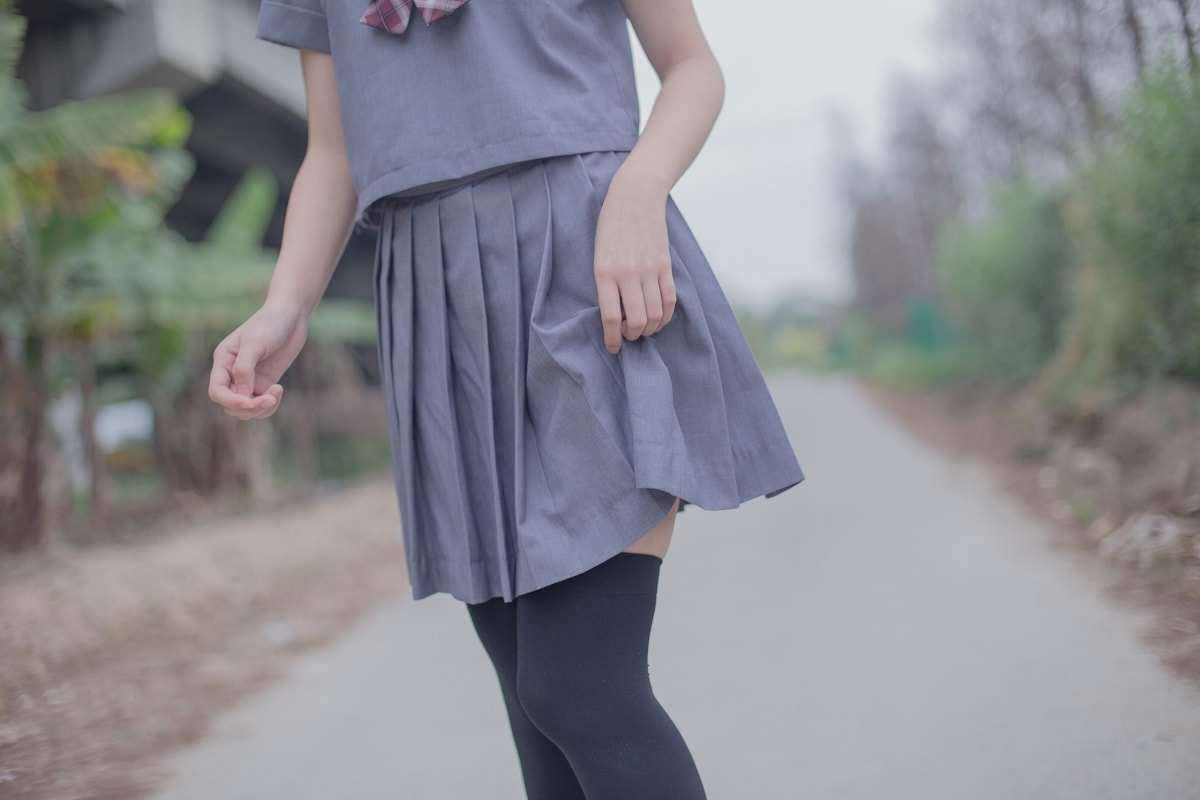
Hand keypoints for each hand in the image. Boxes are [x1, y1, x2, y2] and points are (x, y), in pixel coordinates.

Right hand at [208, 300, 309, 419]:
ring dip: (261, 408)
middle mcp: (232, 373)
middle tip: (270, 399)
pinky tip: (278, 390)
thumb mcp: (255, 343)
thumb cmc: (270, 323)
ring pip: (246, 408)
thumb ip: (245, 369)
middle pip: (230, 405)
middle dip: (249, 408)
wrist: (290, 315)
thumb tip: (243, 395)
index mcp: (223, 361)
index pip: (217, 391)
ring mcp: (249, 379)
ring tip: (277, 393)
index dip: (231, 402)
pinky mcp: (264, 382)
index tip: (251, 402)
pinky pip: (262, 403)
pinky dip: (270, 403)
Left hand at [593, 175, 676, 353]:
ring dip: (649, 329)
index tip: (613, 348)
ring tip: (643, 329)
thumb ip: (606, 284)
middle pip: (636, 321)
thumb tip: (615, 316)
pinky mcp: (665, 265)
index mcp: (605, 272)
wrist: (635, 197)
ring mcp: (649, 270)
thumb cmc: (610, 227)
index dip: (613, 339)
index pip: (611, 317)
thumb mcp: (598, 255)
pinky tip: (658, 319)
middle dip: (632, 336)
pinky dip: (665, 316)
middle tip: (628, 336)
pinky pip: (669, 300)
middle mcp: (628, 273)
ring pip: (655, 314)